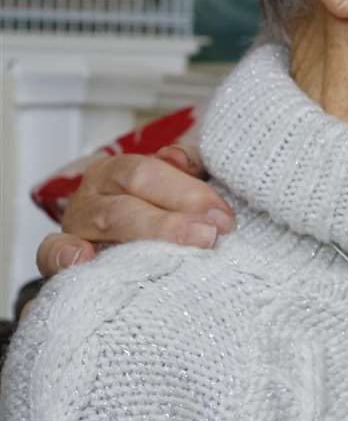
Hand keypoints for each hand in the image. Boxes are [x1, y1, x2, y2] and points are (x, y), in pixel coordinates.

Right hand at [37, 144, 232, 276]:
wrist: (128, 257)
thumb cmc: (160, 215)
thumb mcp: (177, 186)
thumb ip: (186, 165)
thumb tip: (179, 157)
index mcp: (117, 172)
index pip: (148, 173)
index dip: (189, 192)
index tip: (224, 219)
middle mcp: (92, 197)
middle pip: (128, 201)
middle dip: (173, 220)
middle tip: (210, 236)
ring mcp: (75, 229)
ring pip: (106, 225)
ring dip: (147, 236)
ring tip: (178, 251)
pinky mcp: (61, 263)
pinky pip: (51, 255)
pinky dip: (62, 255)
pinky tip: (82, 258)